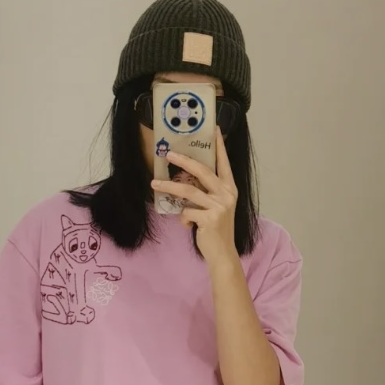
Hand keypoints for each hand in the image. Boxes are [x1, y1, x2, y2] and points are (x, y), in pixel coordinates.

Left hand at [150, 128, 238, 269]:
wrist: (223, 254)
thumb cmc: (216, 231)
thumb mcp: (216, 208)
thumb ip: (207, 193)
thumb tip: (185, 181)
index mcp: (230, 189)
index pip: (224, 163)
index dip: (219, 146)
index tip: (215, 129)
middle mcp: (227, 194)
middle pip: (202, 171)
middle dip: (183, 160)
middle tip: (169, 153)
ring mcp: (219, 206)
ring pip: (188, 191)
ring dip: (169, 187)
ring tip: (154, 184)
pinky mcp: (210, 218)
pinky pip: (187, 212)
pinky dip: (183, 219)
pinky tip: (189, 226)